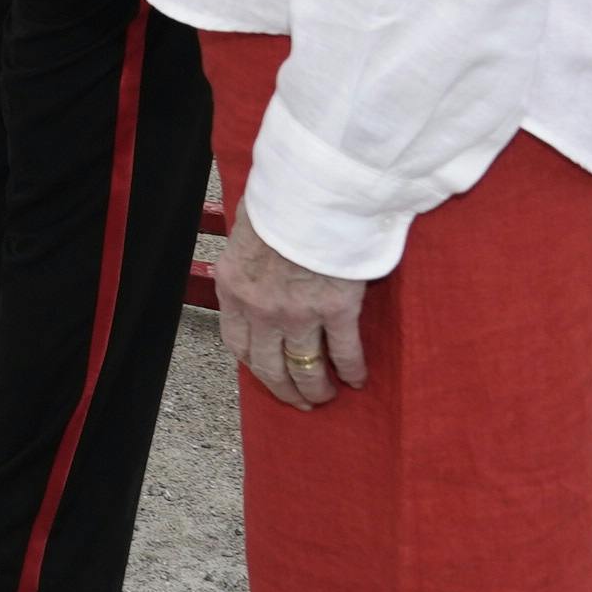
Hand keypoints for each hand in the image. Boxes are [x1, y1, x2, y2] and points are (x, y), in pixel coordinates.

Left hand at [211, 210, 368, 411]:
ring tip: (326, 396)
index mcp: (235, 287)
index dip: (253, 364)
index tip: (266, 373)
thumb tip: (260, 253)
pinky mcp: (336, 310)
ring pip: (305, 367)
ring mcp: (298, 313)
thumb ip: (251, 251)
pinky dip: (351, 370)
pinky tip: (356, 379)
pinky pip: (344, 351)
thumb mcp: (248, 226)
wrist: (313, 190)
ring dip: (316, 388)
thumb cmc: (280, 198)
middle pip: (269, 365)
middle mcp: (261, 309)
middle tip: (298, 401)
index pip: (237, 341)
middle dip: (284, 388)